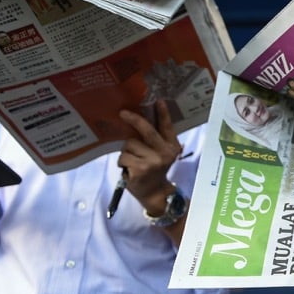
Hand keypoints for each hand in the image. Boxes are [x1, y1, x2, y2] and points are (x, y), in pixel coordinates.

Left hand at [117, 100, 182, 215]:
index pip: (167, 127)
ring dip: (126, 152)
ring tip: (132, 161)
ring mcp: (152, 161)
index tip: (158, 101)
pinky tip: (129, 170)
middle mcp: (164, 153)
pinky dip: (122, 162)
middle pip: (147, 130)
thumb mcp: (161, 154)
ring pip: (129, 145)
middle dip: (134, 120)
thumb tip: (138, 120)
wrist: (154, 193)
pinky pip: (123, 157)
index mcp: (171, 146)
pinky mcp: (140, 169)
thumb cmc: (154, 169)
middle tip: (123, 113)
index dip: (163, 113)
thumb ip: (155, 140)